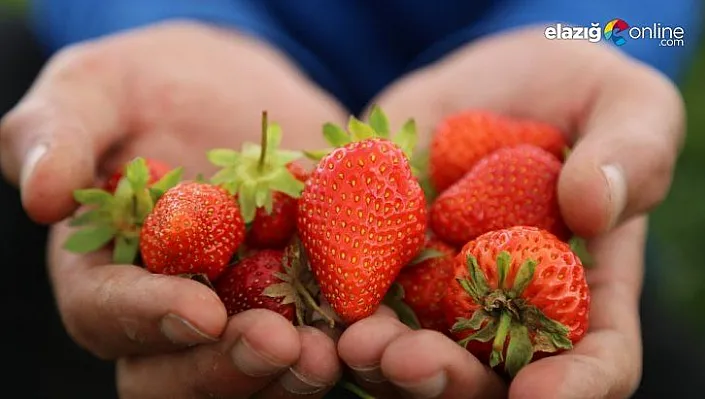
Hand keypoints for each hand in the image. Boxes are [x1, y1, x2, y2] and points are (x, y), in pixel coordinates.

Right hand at [2, 21, 346, 396]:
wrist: (237, 89)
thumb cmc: (153, 84)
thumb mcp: (99, 88)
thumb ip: (60, 131)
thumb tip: (39, 195)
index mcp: (106, 269)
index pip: (107, 312)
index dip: (148, 319)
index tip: (198, 312)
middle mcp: (169, 308)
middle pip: (177, 371)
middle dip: (226, 367)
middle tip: (278, 347)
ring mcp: (238, 310)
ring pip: (249, 374)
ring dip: (288, 376)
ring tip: (328, 355)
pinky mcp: (300, 297)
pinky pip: (317, 338)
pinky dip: (343, 342)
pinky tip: (372, 332)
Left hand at [342, 26, 683, 397]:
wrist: (490, 78)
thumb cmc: (576, 90)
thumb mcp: (625, 101)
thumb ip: (631, 151)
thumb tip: (595, 206)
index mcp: (582, 285)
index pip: (594, 357)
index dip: (573, 385)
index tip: (540, 395)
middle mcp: (505, 303)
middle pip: (485, 370)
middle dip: (448, 378)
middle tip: (410, 364)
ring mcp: (437, 285)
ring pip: (411, 345)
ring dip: (381, 356)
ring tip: (356, 342)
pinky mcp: (381, 252)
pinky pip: (354, 287)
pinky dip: (334, 300)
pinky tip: (314, 298)